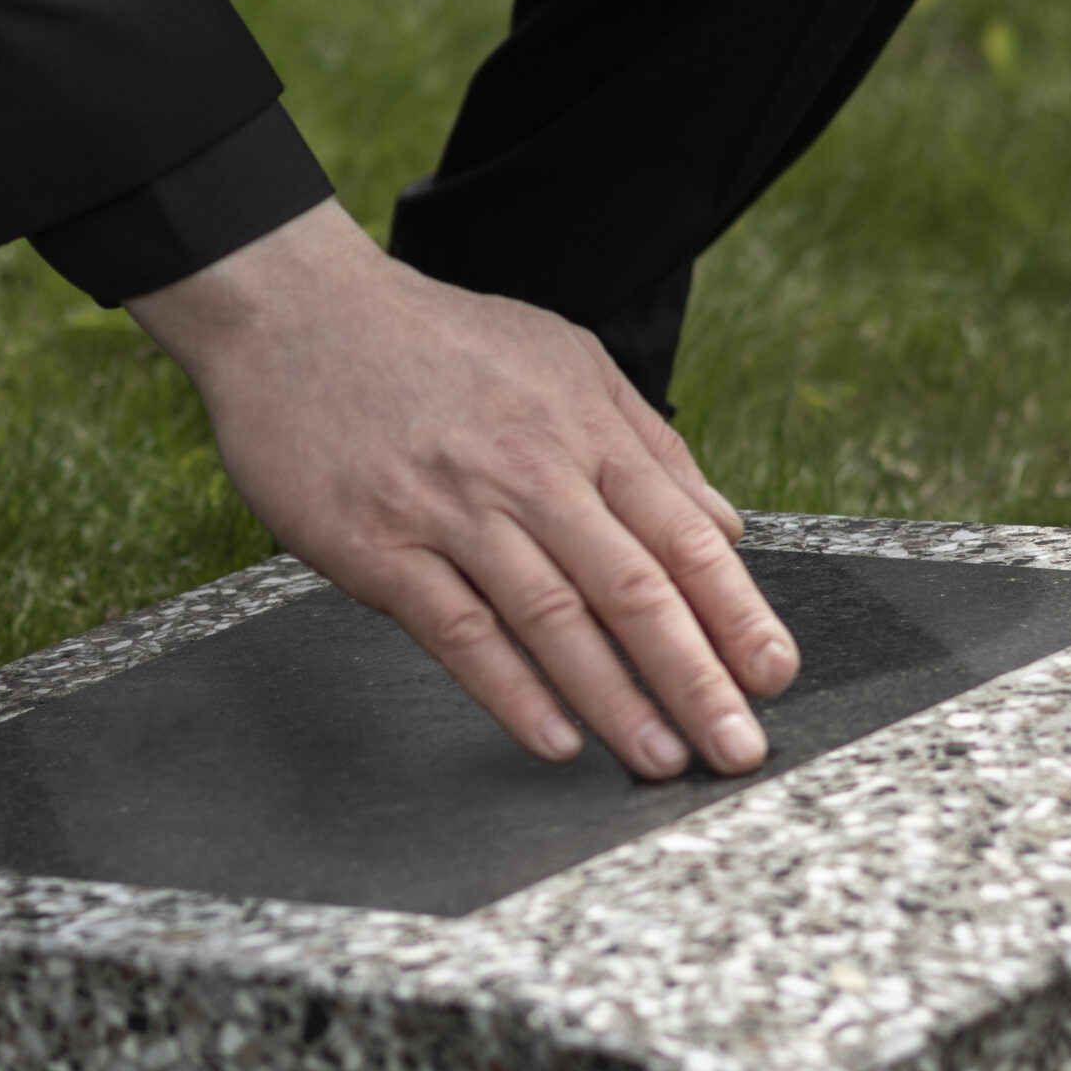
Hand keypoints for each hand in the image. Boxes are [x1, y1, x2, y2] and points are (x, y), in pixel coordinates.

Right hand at [127, 201, 796, 778]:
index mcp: (582, 428)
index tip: (776, 675)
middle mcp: (529, 470)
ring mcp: (451, 509)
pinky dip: (510, 689)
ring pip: (553, 617)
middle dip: (697, 675)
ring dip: (615, 698)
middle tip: (738, 748)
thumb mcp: (562, 359)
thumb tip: (724, 526)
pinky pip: (457, 629)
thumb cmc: (433, 340)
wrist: (295, 311)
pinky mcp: (378, 545)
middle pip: (633, 587)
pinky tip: (554, 739)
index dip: (736, 612)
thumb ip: (647, 443)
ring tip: (661, 759)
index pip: (682, 536)